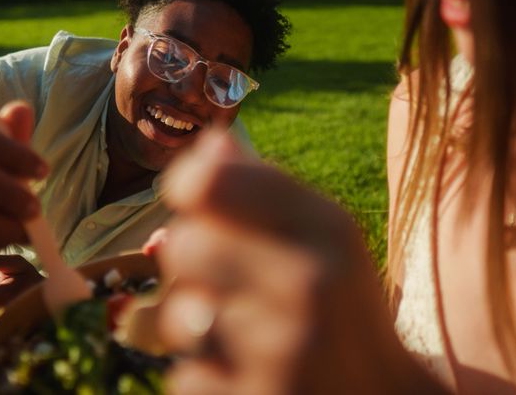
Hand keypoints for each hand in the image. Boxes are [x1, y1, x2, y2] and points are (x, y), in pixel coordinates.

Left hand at [151, 131, 443, 394]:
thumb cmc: (341, 306)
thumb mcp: (324, 236)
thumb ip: (265, 187)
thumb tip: (209, 142)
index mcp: (326, 229)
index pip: (209, 182)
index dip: (189, 186)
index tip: (195, 198)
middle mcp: (306, 286)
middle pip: (181, 246)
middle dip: (193, 262)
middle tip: (229, 278)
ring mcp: (280, 354)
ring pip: (174, 316)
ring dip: (193, 325)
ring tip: (240, 331)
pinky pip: (182, 377)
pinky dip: (204, 378)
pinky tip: (246, 375)